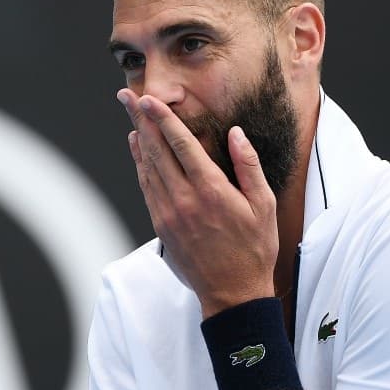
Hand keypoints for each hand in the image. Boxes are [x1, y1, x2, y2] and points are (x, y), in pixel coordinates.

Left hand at [120, 88, 277, 316]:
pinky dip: (140, 165)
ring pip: (147, 168)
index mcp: (211, 190)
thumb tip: (236, 134)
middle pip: (156, 150)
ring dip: (138, 139)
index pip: (180, 145)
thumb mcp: (263, 205)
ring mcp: (168, 213)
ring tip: (130, 116)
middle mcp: (184, 199)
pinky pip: (146, 188)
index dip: (162, 119)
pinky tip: (137, 150)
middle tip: (127, 96)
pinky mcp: (161, 226)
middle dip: (140, 120)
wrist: (232, 292)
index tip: (148, 99)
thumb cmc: (254, 248)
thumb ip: (249, 166)